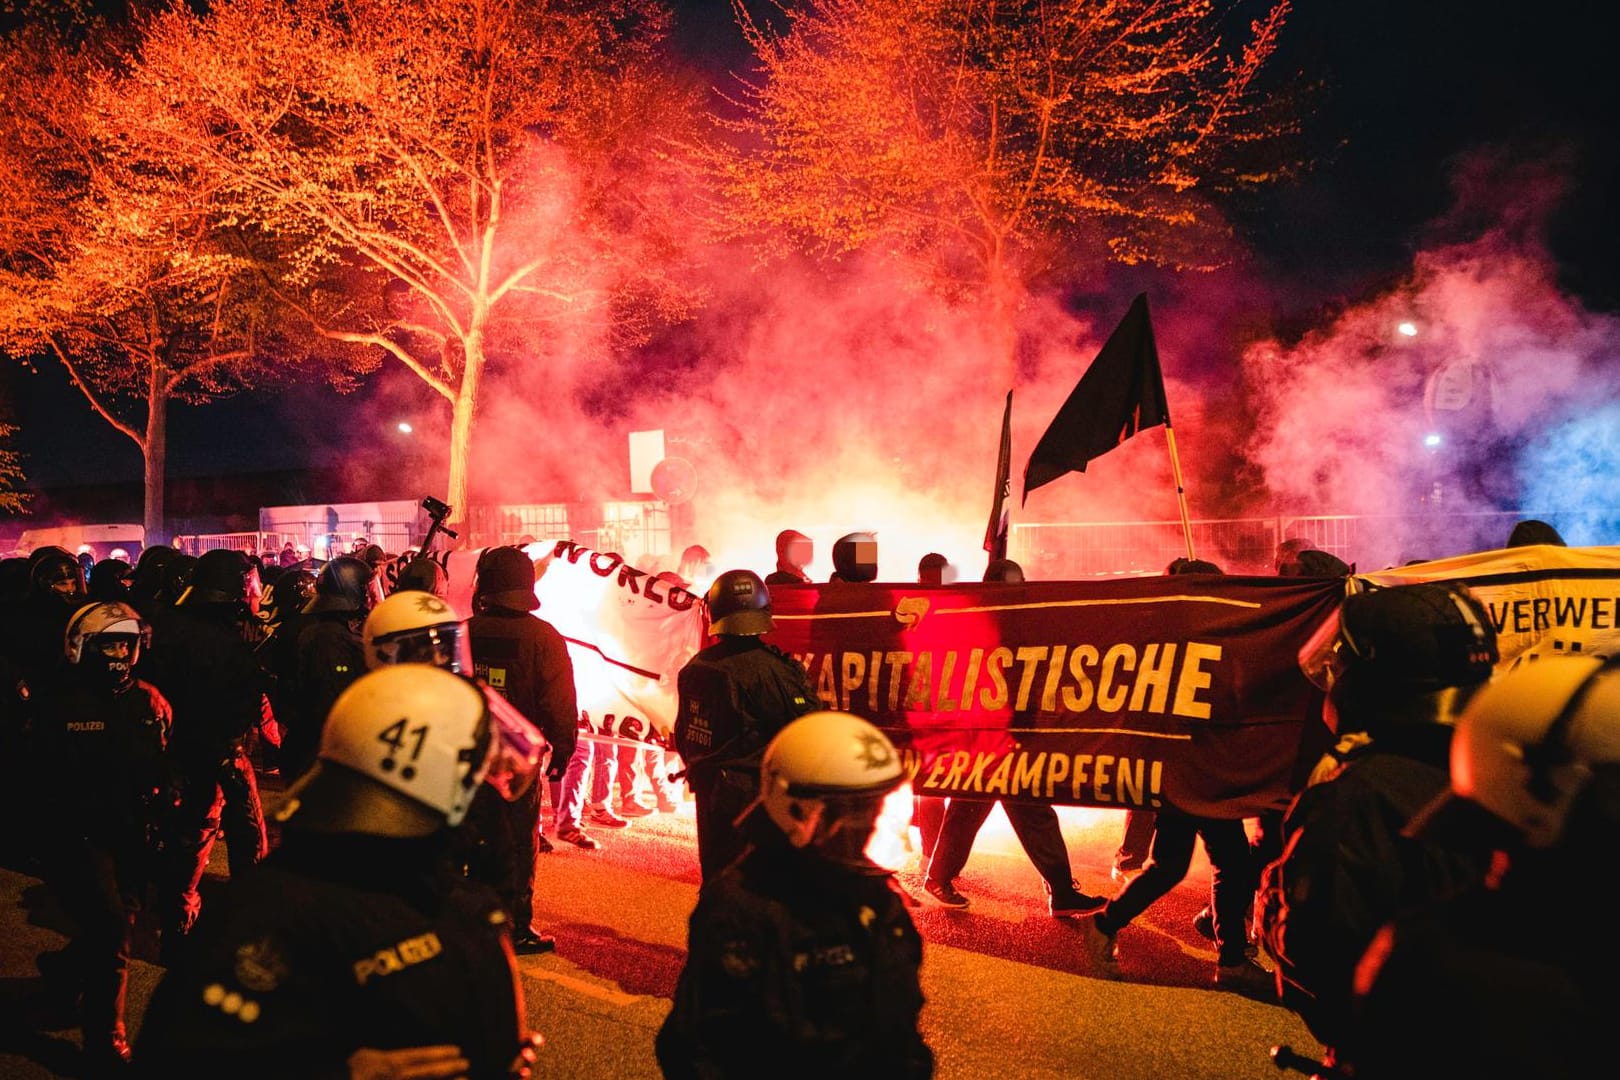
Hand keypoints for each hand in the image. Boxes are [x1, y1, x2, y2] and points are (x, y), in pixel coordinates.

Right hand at [347, 1045, 470, 1079]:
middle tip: (466, 1064)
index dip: (439, 1053)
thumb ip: (389, 1052)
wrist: (339, 1078)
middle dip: (448, 1068)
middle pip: (426, 1072)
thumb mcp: (367, 1054)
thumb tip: (406, 1048)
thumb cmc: (353, 1068)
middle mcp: (396, 1076)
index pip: (419, 1056)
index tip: (457, 1050)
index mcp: (389, 1061)